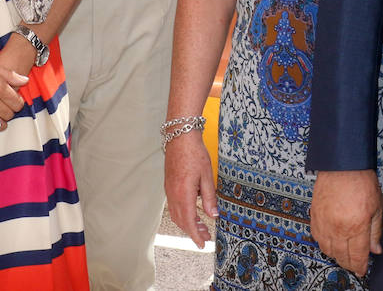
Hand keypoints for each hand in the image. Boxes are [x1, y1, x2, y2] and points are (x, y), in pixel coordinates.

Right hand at [164, 129, 216, 247]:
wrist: (179, 137)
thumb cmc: (194, 154)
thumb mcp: (207, 176)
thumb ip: (209, 197)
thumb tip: (213, 215)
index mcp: (183, 194)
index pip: (189, 222)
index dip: (195, 235)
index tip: (202, 244)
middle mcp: (173, 195)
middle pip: (181, 221)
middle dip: (193, 231)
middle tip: (205, 236)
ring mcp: (169, 190)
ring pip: (176, 214)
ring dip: (187, 223)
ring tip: (201, 225)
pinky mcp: (169, 185)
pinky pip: (174, 205)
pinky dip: (183, 213)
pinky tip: (193, 210)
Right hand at [311, 169, 381, 276]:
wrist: (342, 164)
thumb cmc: (360, 180)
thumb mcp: (377, 206)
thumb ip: (376, 231)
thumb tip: (376, 249)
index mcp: (356, 226)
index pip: (357, 256)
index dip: (360, 266)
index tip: (362, 270)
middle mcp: (337, 227)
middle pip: (341, 256)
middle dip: (349, 264)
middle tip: (354, 265)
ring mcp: (324, 222)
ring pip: (327, 249)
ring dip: (336, 255)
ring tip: (343, 255)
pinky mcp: (314, 215)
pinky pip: (316, 237)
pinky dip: (323, 243)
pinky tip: (330, 242)